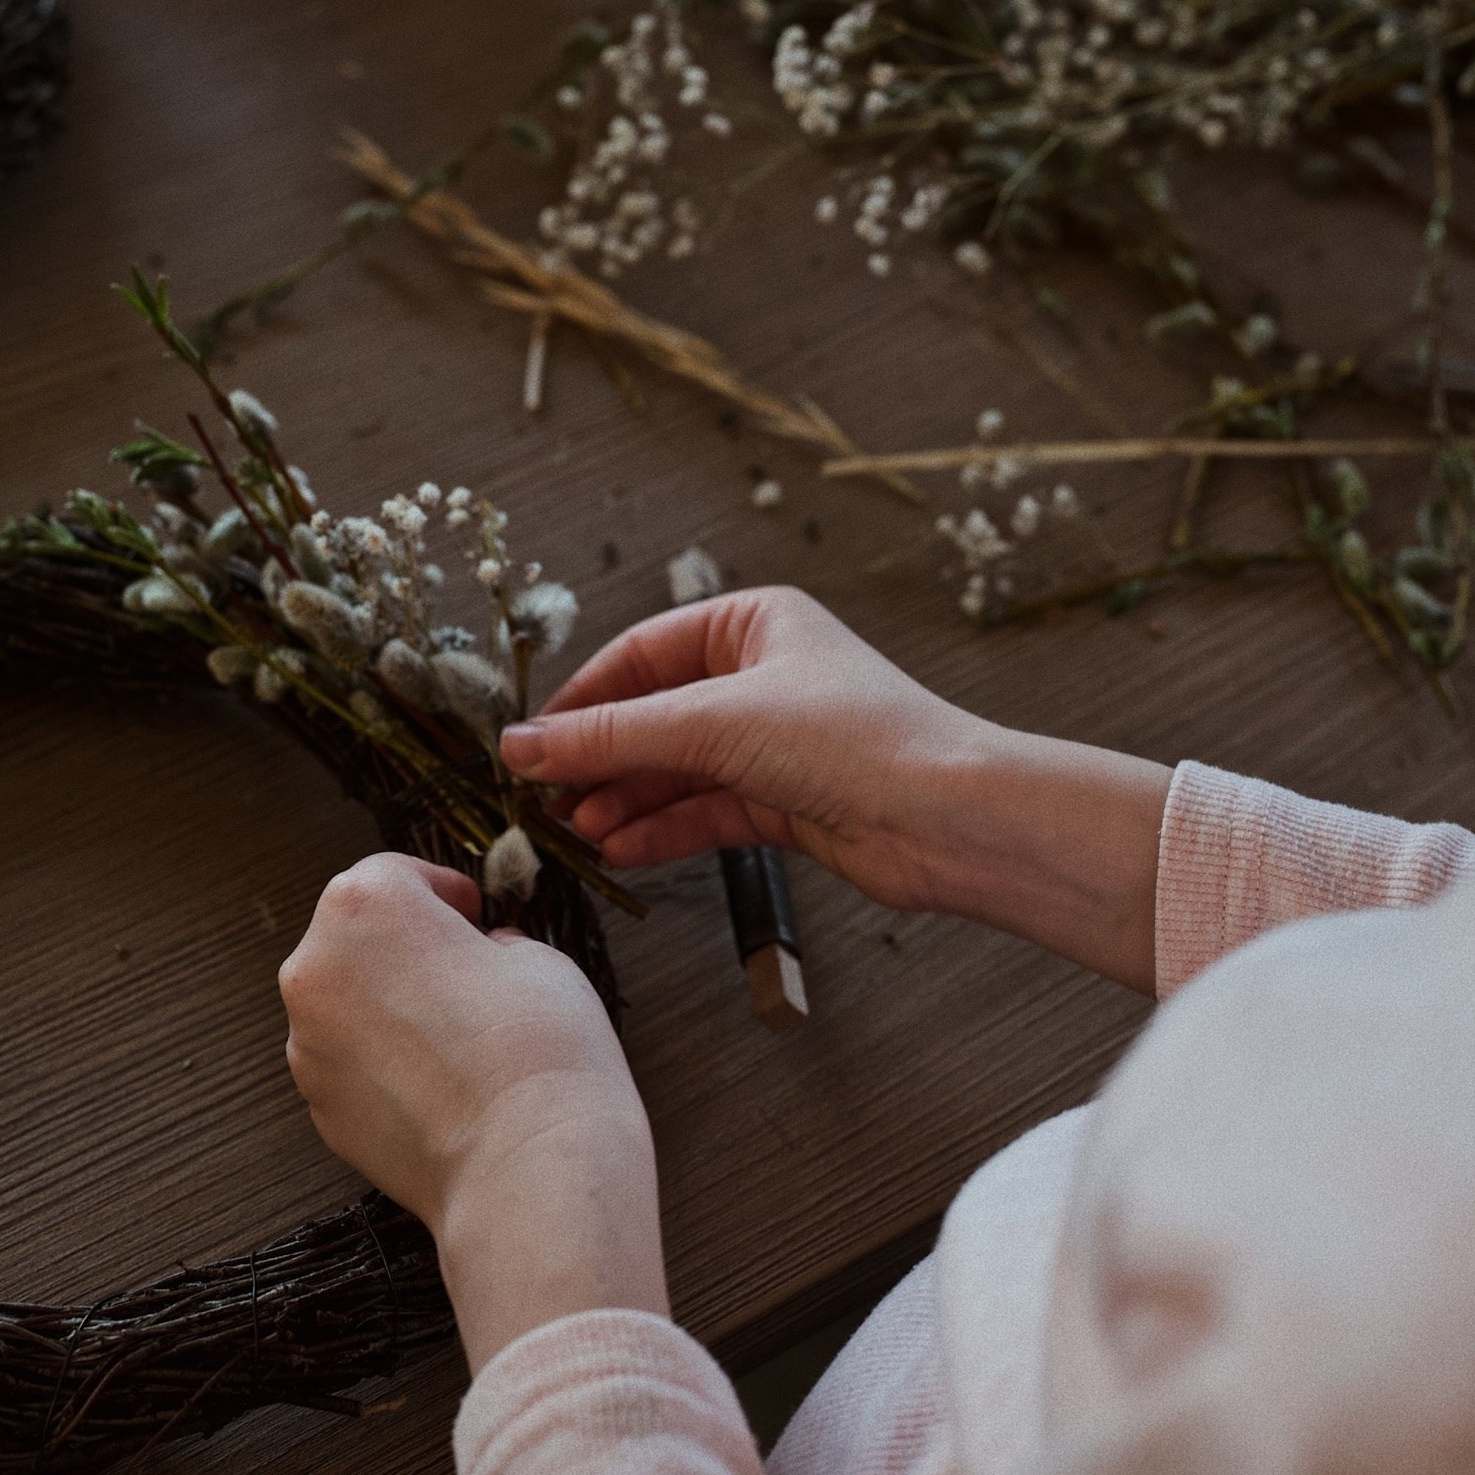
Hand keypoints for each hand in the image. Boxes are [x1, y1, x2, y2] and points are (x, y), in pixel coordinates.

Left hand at [279, 854, 668, 1368]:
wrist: (528, 1170)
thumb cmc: (540, 1055)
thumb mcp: (537, 958)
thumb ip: (488, 944)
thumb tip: (478, 959)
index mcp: (364, 908)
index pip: (394, 873)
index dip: (441, 891)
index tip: (469, 911)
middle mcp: (317, 969)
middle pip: (357, 937)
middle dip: (406, 948)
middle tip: (467, 972)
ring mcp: (309, 1044)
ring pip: (348, 1003)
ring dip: (390, 1007)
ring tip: (459, 1038)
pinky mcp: (319, 1107)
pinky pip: (350, 1064)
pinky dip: (384, 1064)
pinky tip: (442, 1084)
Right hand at [498, 587, 1170, 992]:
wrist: (952, 820)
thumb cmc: (858, 740)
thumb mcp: (714, 723)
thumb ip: (610, 737)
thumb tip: (522, 744)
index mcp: (754, 624)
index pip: (641, 654)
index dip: (580, 699)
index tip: (528, 741)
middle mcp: (763, 677)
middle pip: (653, 716)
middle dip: (598, 759)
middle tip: (540, 796)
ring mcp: (774, 742)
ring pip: (676, 770)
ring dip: (624, 801)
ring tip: (573, 831)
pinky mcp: (786, 802)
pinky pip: (705, 812)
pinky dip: (662, 831)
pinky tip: (620, 850)